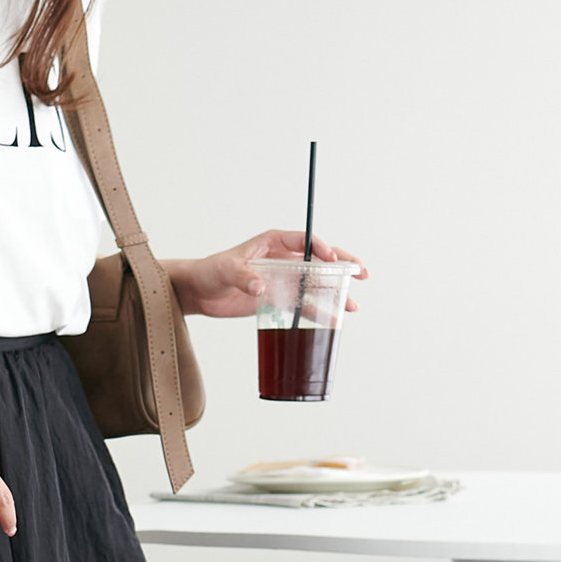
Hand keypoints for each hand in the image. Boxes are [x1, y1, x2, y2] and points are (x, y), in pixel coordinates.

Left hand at [165, 231, 367, 318]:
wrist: (199, 292)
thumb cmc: (210, 271)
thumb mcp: (226, 270)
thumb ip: (244, 276)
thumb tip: (261, 287)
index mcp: (273, 242)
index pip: (304, 241)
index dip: (320, 248)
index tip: (332, 258)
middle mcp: (283, 259)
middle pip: (319, 260)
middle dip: (341, 266)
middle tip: (361, 273)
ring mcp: (283, 279)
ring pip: (315, 284)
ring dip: (335, 293)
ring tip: (352, 305)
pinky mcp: (278, 298)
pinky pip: (302, 304)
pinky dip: (318, 311)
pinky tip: (333, 320)